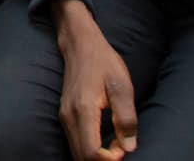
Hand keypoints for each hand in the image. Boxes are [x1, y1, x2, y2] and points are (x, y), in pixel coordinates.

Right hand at [55, 1, 138, 160]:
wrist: (80, 44)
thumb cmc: (103, 62)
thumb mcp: (122, 86)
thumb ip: (125, 117)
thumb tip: (129, 147)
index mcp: (83, 111)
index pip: (91, 153)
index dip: (110, 160)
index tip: (124, 149)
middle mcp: (68, 117)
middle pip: (81, 157)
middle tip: (122, 150)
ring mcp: (63, 117)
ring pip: (76, 152)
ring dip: (97, 157)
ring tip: (116, 146)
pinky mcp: (64, 116)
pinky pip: (75, 143)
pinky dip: (89, 150)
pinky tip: (105, 141)